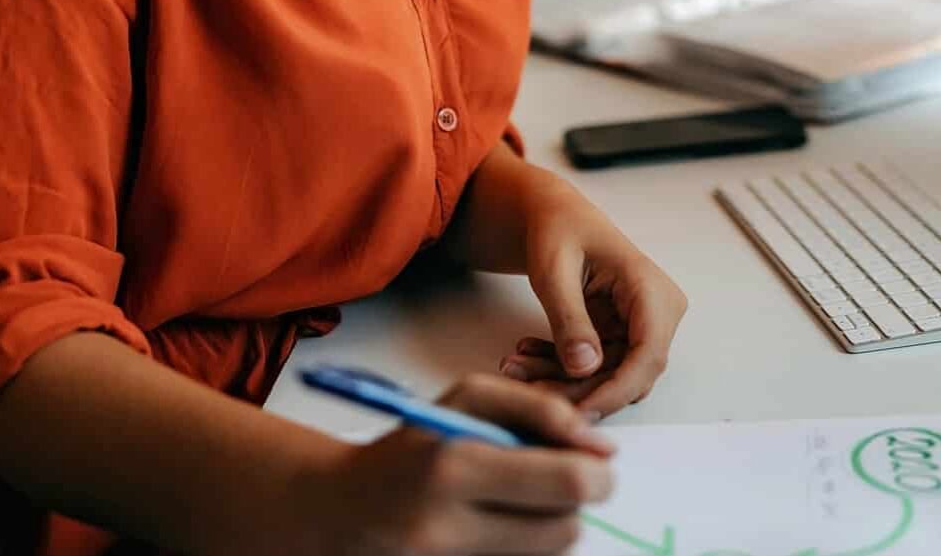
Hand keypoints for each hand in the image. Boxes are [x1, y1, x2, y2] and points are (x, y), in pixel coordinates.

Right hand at [307, 373, 613, 555]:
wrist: (338, 513)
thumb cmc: (409, 449)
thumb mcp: (465, 401)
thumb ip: (539, 409)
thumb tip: (602, 448)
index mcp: (454, 466)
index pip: (567, 483)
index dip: (598, 473)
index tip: (599, 462)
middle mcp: (447, 528)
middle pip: (566, 530)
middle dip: (575, 503)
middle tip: (561, 484)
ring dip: (549, 529)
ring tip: (517, 506)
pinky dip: (524, 551)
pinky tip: (499, 530)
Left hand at [501, 178, 687, 419]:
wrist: (555, 218)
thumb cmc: (558, 230)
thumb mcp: (554, 270)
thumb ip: (569, 318)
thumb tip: (585, 368)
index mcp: (652, 289)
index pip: (648, 354)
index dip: (616, 390)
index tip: (577, 414)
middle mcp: (657, 313)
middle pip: (628, 374)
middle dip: (578, 390)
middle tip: (527, 390)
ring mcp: (640, 328)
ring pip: (609, 378)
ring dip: (562, 381)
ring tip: (515, 366)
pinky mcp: (621, 338)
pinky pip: (595, 370)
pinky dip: (560, 369)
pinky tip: (526, 354)